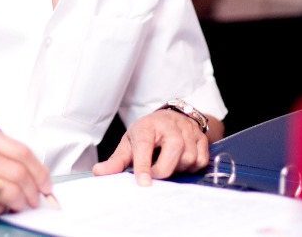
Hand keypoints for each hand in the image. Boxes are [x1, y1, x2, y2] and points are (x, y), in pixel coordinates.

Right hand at [0, 122, 51, 215]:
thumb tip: (32, 171)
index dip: (39, 170)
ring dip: (20, 201)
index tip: (45, 181)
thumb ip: (0, 151)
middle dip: (33, 189)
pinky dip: (2, 209)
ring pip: (7, 190)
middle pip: (17, 171)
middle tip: (37, 197)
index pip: (21, 151)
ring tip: (23, 204)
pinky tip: (2, 207)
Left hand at [92, 109, 208, 185]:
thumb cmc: (148, 134)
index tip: (143, 183)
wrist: (171, 118)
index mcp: (147, 126)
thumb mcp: (130, 143)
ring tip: (167, 163)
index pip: (145, 145)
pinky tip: (181, 162)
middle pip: (174, 151)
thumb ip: (117, 160)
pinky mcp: (202, 139)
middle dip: (164, 170)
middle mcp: (170, 125)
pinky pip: (200, 161)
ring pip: (188, 158)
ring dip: (177, 168)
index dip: (143, 165)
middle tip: (154, 174)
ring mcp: (188, 131)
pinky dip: (191, 167)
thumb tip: (99, 172)